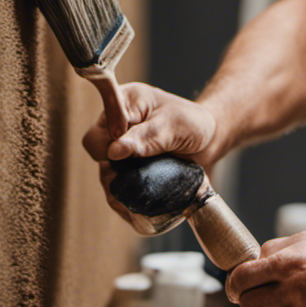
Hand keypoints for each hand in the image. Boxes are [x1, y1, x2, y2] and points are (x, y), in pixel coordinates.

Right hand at [81, 82, 218, 226]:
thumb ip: (146, 137)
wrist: (208, 140)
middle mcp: (115, 126)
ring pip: (106, 176)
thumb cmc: (193, 123)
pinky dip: (127, 198)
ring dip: (123, 187)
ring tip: (146, 188)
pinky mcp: (127, 168)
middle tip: (142, 174)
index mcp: (123, 104)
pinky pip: (117, 188)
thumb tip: (114, 152)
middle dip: (116, 170)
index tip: (130, 154)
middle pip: (97, 156)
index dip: (108, 148)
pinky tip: (140, 202)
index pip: (98, 131)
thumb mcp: (174, 125)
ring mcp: (120, 150)